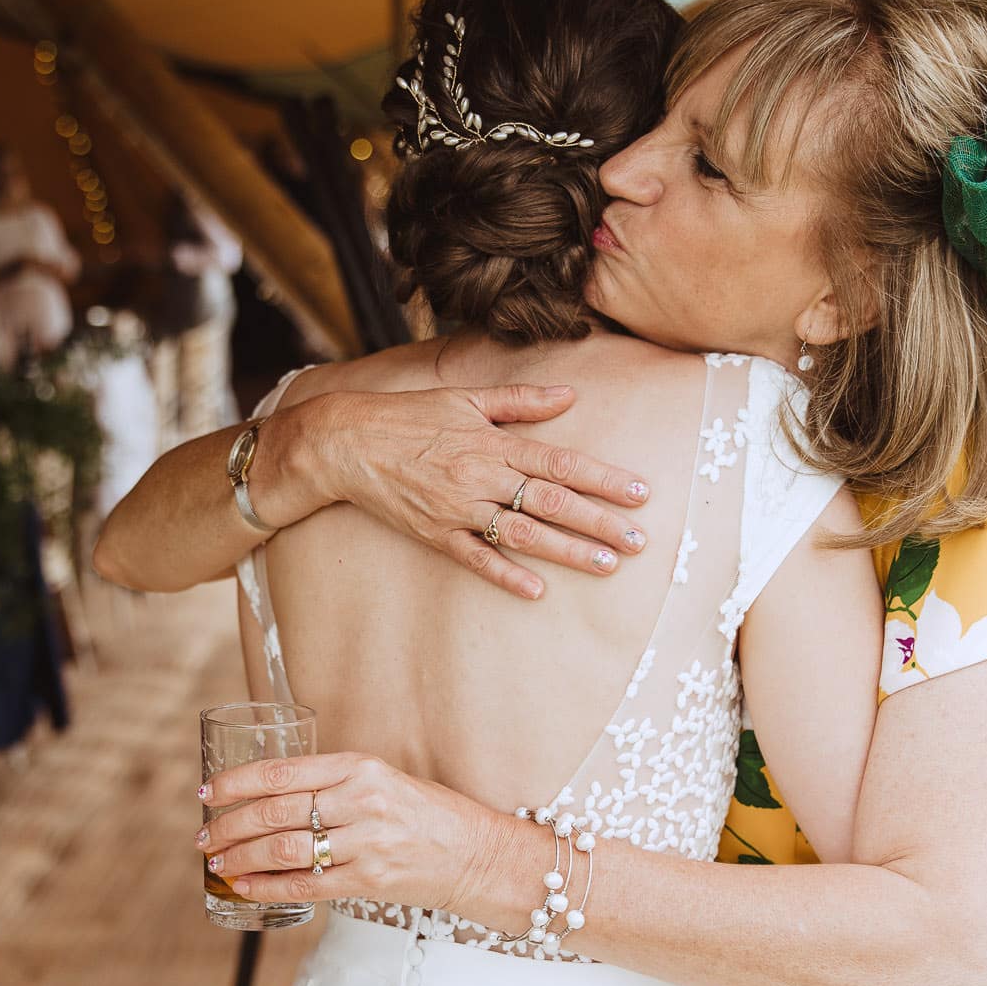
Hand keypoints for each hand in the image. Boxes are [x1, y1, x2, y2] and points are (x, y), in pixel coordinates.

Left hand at [196, 752, 501, 911]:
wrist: (476, 854)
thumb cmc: (426, 814)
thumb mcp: (382, 779)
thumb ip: (333, 783)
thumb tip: (270, 795)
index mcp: (360, 767)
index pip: (281, 772)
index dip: (235, 784)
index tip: (208, 793)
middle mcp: (361, 801)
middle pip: (274, 812)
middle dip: (229, 826)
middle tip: (205, 836)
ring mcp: (365, 843)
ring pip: (283, 849)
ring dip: (241, 858)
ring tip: (218, 862)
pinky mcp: (369, 881)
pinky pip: (305, 885)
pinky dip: (267, 887)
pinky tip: (246, 886)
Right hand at [294, 386, 652, 599]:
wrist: (346, 442)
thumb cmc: (409, 415)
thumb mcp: (465, 398)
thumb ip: (519, 401)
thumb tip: (569, 394)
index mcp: (493, 442)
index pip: (561, 462)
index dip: (603, 478)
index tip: (640, 492)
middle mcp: (481, 476)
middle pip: (552, 502)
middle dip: (600, 522)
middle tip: (640, 540)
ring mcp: (458, 508)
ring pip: (523, 533)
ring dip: (568, 551)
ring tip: (607, 565)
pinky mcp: (435, 534)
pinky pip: (476, 558)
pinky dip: (506, 575)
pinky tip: (537, 591)